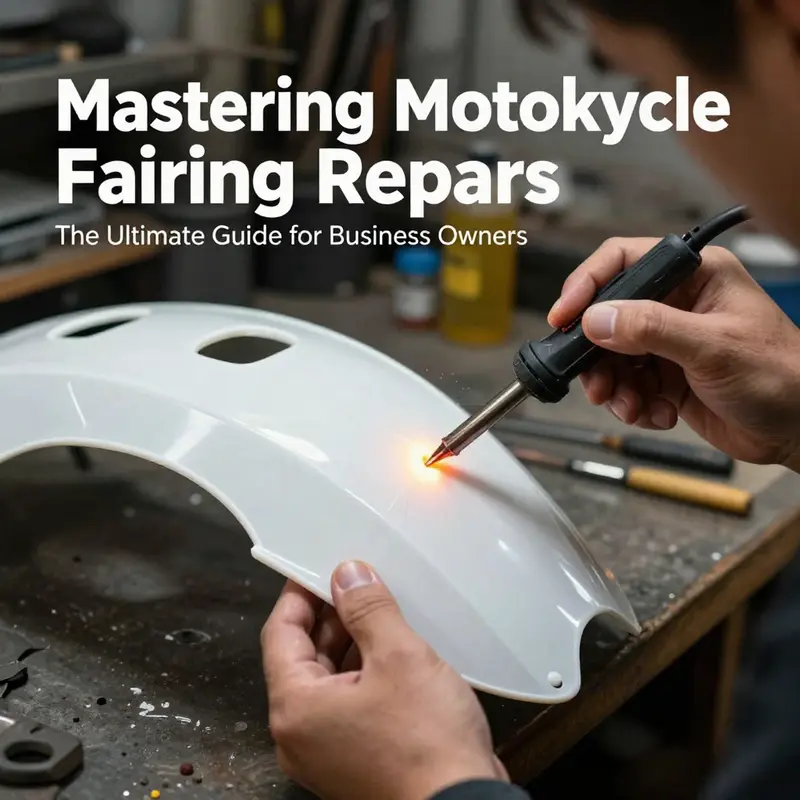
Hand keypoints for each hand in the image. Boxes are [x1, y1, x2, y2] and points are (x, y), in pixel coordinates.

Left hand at [262, 561, 505, 799]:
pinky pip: (348, 702)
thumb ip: (367, 609)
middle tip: (360, 583)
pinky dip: (364, 672)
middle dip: (331, 616)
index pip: (281, 633)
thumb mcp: (399, 656)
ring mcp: (327, 750)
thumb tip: (346, 575)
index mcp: (296, 707)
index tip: (320, 567)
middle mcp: (300, 733)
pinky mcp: (354, 758)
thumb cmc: (427, 742)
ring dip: (352, 642)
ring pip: (329, 679)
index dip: (300, 594)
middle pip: (303, 656)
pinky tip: (394, 649)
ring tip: (382, 610)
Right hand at [548, 239, 799, 470]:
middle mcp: (677, 304)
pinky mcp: (665, 375)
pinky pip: (626, 386)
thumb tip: (597, 319)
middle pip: (607, 316)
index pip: (624, 262)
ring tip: (632, 406)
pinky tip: (659, 414)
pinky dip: (633, 405)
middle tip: (596, 382)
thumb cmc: (783, 376)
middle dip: (597, 355)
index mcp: (695, 276)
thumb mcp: (714, 347)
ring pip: (611, 357)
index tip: (564, 316)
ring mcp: (668, 342)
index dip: (587, 285)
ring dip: (614, 387)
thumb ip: (651, 329)